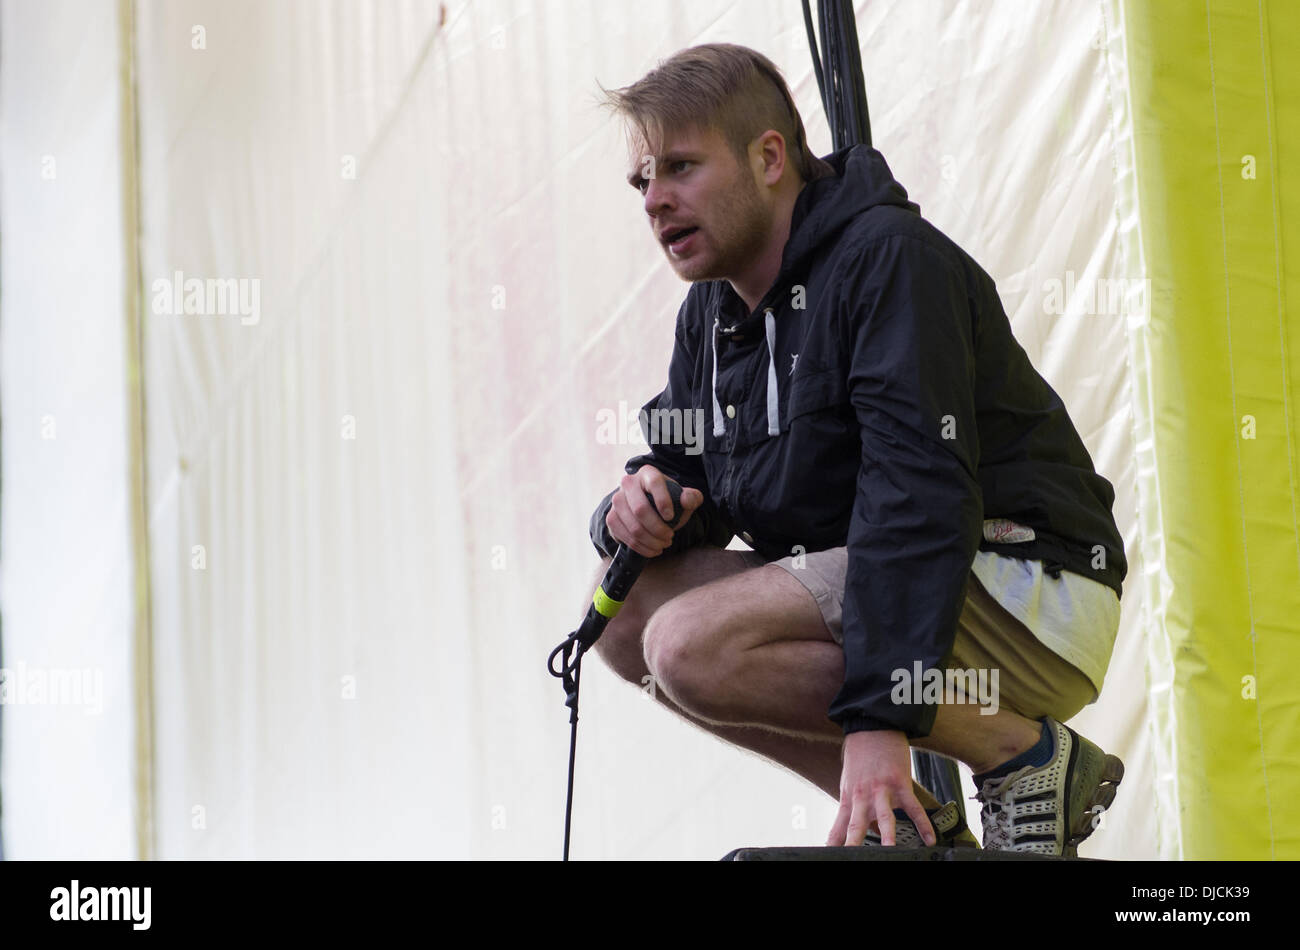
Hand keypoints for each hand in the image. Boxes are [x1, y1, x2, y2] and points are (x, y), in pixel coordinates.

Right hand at [605, 465, 703, 557]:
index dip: (663, 501)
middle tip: (670, 537)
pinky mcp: (611, 517)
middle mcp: (628, 483)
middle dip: (658, 528)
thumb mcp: (685, 498)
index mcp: (648, 473)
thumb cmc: (670, 502)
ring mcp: (617, 500)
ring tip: (663, 544)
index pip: (654, 482)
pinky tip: (652, 549)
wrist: (650, 510)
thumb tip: (686, 499)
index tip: (671, 517)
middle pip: (640, 509)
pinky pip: (624, 536)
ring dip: (651, 541)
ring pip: (633, 526)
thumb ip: (692, 497)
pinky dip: (641, 547)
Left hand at [827, 729, 934, 846]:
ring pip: (884, 816)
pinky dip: (923, 824)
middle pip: (856, 824)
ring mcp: (881, 790)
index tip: (831, 855)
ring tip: (889, 850)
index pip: (839, 826)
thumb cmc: (860, 754)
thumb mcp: (850, 780)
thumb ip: (855, 804)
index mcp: (848, 797)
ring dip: (887, 834)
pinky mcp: (900, 783)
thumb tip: (863, 826)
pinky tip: (929, 838)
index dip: (834, 843)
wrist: (873, 726)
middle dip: (854, 843)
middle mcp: (862, 796)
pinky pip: (913, 807)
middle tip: (852, 857)